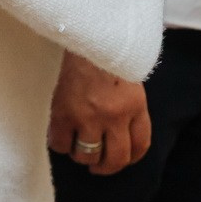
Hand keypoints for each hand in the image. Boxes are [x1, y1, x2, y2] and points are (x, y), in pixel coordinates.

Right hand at [47, 51, 151, 174]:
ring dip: (83, 155)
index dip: (131, 158)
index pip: (140, 146)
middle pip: (115, 160)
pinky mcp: (63, 113)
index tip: (123, 157)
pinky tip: (64, 135)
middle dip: (107, 167)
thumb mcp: (132, 79)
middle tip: (99, 164)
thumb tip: (124, 137)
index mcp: (135, 106)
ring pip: (86, 156)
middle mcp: (114, 116)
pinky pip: (60, 145)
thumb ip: (131, 108)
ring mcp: (87, 116)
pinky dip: (61, 144)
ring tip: (80, 144)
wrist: (86, 34)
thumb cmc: (110, 53)